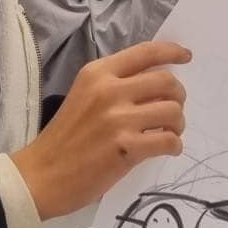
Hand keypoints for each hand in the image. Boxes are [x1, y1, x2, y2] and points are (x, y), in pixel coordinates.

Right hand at [10, 40, 189, 219]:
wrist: (40, 176)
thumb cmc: (62, 138)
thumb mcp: (83, 96)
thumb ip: (114, 84)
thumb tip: (156, 83)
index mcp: (97, 73)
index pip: (145, 52)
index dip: (172, 52)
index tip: (186, 56)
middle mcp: (109, 90)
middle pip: (167, 81)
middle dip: (179, 96)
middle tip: (173, 110)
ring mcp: (118, 119)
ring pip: (173, 111)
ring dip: (178, 123)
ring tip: (170, 132)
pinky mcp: (126, 147)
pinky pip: (169, 140)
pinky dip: (175, 145)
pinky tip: (168, 149)